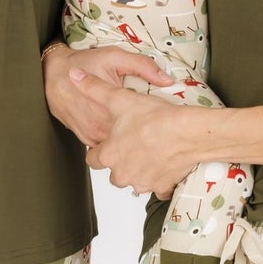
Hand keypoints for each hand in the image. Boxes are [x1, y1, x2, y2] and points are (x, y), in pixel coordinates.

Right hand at [43, 43, 168, 144]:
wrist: (52, 73)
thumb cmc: (83, 63)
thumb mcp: (115, 57)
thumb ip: (143, 66)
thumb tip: (167, 79)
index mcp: (111, 109)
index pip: (141, 128)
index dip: (155, 126)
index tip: (165, 123)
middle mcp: (100, 127)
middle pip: (130, 140)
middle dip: (143, 135)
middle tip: (155, 127)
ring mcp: (91, 136)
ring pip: (117, 147)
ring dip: (128, 141)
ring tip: (140, 131)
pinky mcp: (85, 138)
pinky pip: (104, 146)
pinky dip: (114, 142)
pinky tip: (122, 132)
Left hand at [72, 75, 200, 198]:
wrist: (188, 133)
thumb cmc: (156, 118)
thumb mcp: (120, 98)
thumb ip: (94, 88)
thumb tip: (75, 76)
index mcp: (109, 155)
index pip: (93, 159)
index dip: (99, 148)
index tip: (109, 141)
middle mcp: (123, 173)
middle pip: (114, 172)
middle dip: (120, 161)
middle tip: (132, 142)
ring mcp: (143, 182)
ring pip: (135, 180)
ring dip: (139, 169)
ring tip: (149, 149)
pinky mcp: (162, 187)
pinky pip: (157, 187)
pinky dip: (160, 178)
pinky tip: (164, 162)